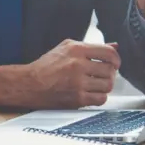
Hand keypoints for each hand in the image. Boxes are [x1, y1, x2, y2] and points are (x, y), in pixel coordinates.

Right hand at [0, 40, 119, 108]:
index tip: (114, 63)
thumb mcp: (66, 48)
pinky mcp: (77, 99)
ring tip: (96, 84)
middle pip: (110, 70)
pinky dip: (99, 97)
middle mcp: (78, 65)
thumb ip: (90, 47)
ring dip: (104, 85)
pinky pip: (101, 99)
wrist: (29, 84)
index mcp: (76, 50)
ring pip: (108, 85)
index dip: (116, 59)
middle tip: (102, 75)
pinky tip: (91, 93)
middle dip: (109, 73)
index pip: (109, 52)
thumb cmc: (46, 66)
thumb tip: (114, 46)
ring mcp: (78, 83)